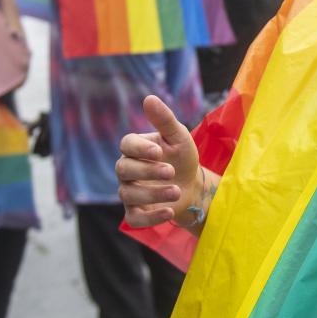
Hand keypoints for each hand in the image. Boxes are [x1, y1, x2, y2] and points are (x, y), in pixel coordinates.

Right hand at [116, 95, 208, 227]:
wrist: (193, 186)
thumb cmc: (182, 157)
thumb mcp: (178, 137)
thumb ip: (164, 120)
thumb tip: (149, 98)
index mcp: (134, 149)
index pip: (126, 145)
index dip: (140, 148)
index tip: (159, 151)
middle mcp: (127, 170)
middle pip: (124, 169)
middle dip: (147, 171)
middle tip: (170, 171)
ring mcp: (129, 192)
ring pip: (128, 194)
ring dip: (153, 194)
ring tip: (176, 190)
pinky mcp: (136, 213)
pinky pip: (133, 219)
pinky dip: (150, 217)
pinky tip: (169, 211)